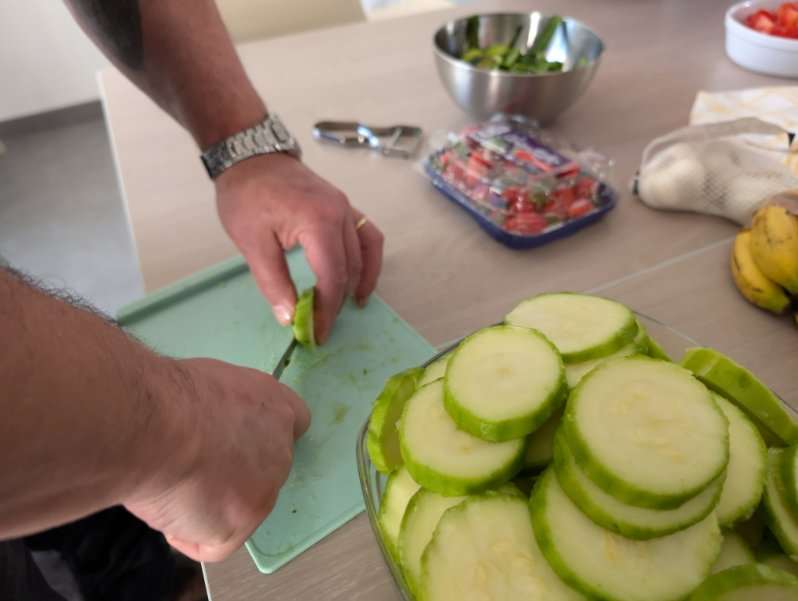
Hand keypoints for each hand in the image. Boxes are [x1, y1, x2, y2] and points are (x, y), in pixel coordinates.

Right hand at [124, 358, 310, 561]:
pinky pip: (213, 544)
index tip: (233, 441)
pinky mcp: (244, 522)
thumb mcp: (211, 385)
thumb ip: (228, 411)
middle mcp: (281, 447)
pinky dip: (185, 535)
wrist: (156, 425)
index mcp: (276, 406)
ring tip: (170, 483)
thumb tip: (214, 430)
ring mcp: (267, 488)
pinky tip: (167, 509)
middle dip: (231, 475)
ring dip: (204, 505)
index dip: (261, 437)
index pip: (293, 424)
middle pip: (264, 472)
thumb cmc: (167, 397)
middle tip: (189, 466)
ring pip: (235, 510)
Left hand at [215, 153, 383, 343]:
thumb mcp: (251, 243)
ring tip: (347, 308)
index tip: (316, 333)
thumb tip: (289, 318)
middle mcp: (341, 214)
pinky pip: (368, 236)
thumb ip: (272, 282)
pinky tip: (360, 278)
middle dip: (337, 303)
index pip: (332, 277)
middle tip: (322, 327)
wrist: (250, 156)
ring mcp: (347, 208)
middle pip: (350, 269)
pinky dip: (368, 260)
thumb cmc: (246, 196)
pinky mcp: (345, 206)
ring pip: (365, 254)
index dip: (326, 310)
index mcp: (318, 222)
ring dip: (358, 283)